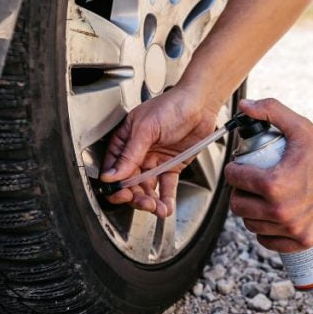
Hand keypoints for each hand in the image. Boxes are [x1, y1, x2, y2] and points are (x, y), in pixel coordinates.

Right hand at [101, 88, 219, 215]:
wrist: (200, 104)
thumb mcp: (146, 129)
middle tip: (144, 203)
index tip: (123, 194)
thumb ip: (130, 154)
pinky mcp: (172, 166)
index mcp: (125, 141)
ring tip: (158, 209)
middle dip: (136, 196)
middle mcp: (138, 153)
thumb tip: (112, 176)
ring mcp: (155, 161)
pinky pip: (166, 186)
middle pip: (130, 182)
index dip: (116, 185)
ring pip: (147, 187)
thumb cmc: (171, 106)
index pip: (113, 169)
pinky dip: (166, 198)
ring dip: (151, 201)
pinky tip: (166, 208)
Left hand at [224, 98, 312, 252]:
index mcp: (273, 183)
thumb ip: (270, 110)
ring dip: (251, 211)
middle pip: (238, 204)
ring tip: (260, 199)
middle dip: (240, 191)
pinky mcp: (302, 240)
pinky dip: (265, 232)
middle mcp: (279, 210)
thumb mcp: (300, 127)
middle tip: (251, 183)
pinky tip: (270, 219)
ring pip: (250, 224)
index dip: (234, 169)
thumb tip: (244, 105)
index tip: (241, 166)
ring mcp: (291, 229)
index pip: (233, 178)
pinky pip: (268, 241)